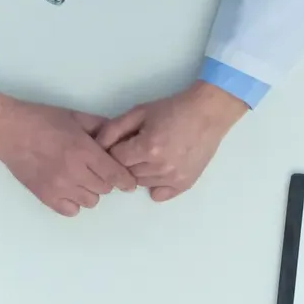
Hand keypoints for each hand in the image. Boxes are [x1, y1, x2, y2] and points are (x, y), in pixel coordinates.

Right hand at [0, 91, 135, 216]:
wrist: (7, 130)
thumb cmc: (43, 120)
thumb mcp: (76, 117)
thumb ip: (101, 127)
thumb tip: (122, 138)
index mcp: (84, 151)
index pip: (116, 175)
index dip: (126, 180)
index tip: (128, 181)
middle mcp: (74, 172)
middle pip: (105, 189)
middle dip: (106, 180)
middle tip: (96, 170)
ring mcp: (58, 187)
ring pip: (90, 201)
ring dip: (90, 191)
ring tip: (80, 179)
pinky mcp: (45, 196)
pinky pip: (71, 211)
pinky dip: (74, 203)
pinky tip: (69, 190)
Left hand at [95, 81, 247, 200]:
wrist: (208, 114)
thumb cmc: (173, 109)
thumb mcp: (139, 112)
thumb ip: (114, 129)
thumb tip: (96, 146)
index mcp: (148, 148)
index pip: (115, 160)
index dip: (115, 150)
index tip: (123, 142)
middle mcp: (161, 167)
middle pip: (126, 174)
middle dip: (126, 161)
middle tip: (137, 147)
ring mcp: (174, 178)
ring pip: (141, 184)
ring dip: (140, 171)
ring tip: (151, 155)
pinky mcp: (185, 184)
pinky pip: (159, 195)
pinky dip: (154, 185)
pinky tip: (159, 170)